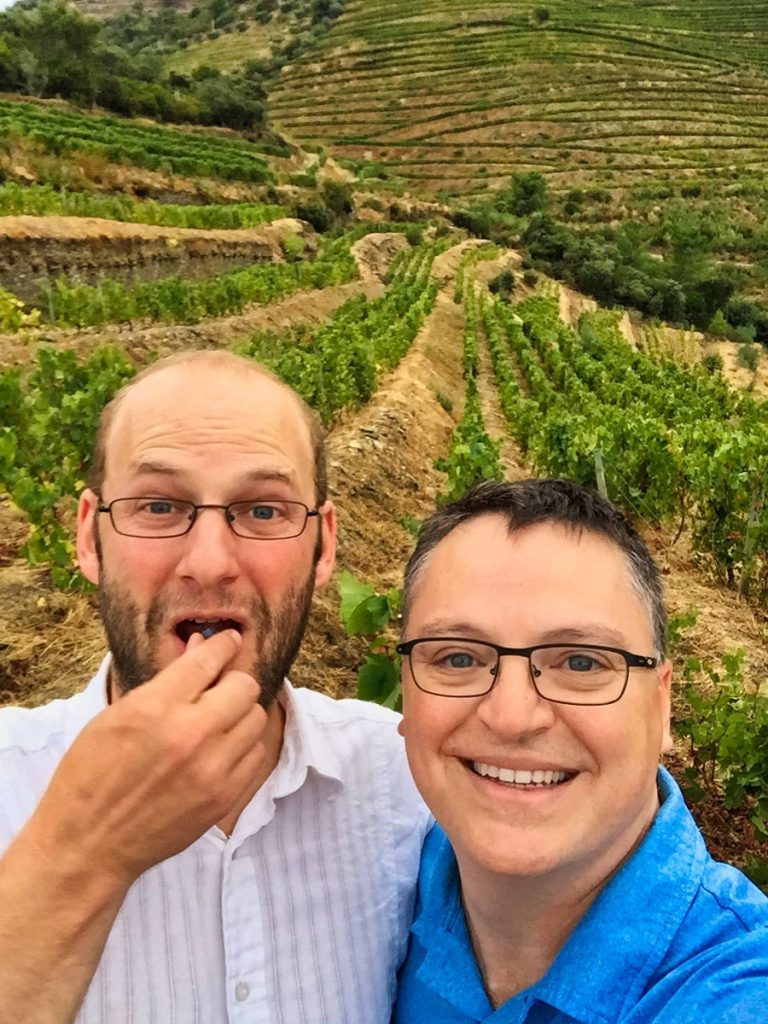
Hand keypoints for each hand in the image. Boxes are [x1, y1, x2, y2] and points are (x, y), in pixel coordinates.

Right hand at [21, 630, 265, 891]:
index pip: (209, 659)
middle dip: (232, 679)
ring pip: (256, 718)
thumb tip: (200, 647)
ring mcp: (212, 768)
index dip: (222, 645)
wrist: (88, 845)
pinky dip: (243, 746)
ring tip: (219, 720)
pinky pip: (256, 754)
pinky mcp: (225, 797)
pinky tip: (221, 750)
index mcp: (155, 708)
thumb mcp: (115, 716)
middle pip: (244, 685)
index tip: (228, 641)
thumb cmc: (90, 776)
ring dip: (240, 713)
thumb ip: (165, 682)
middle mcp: (190, 734)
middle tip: (219, 687)